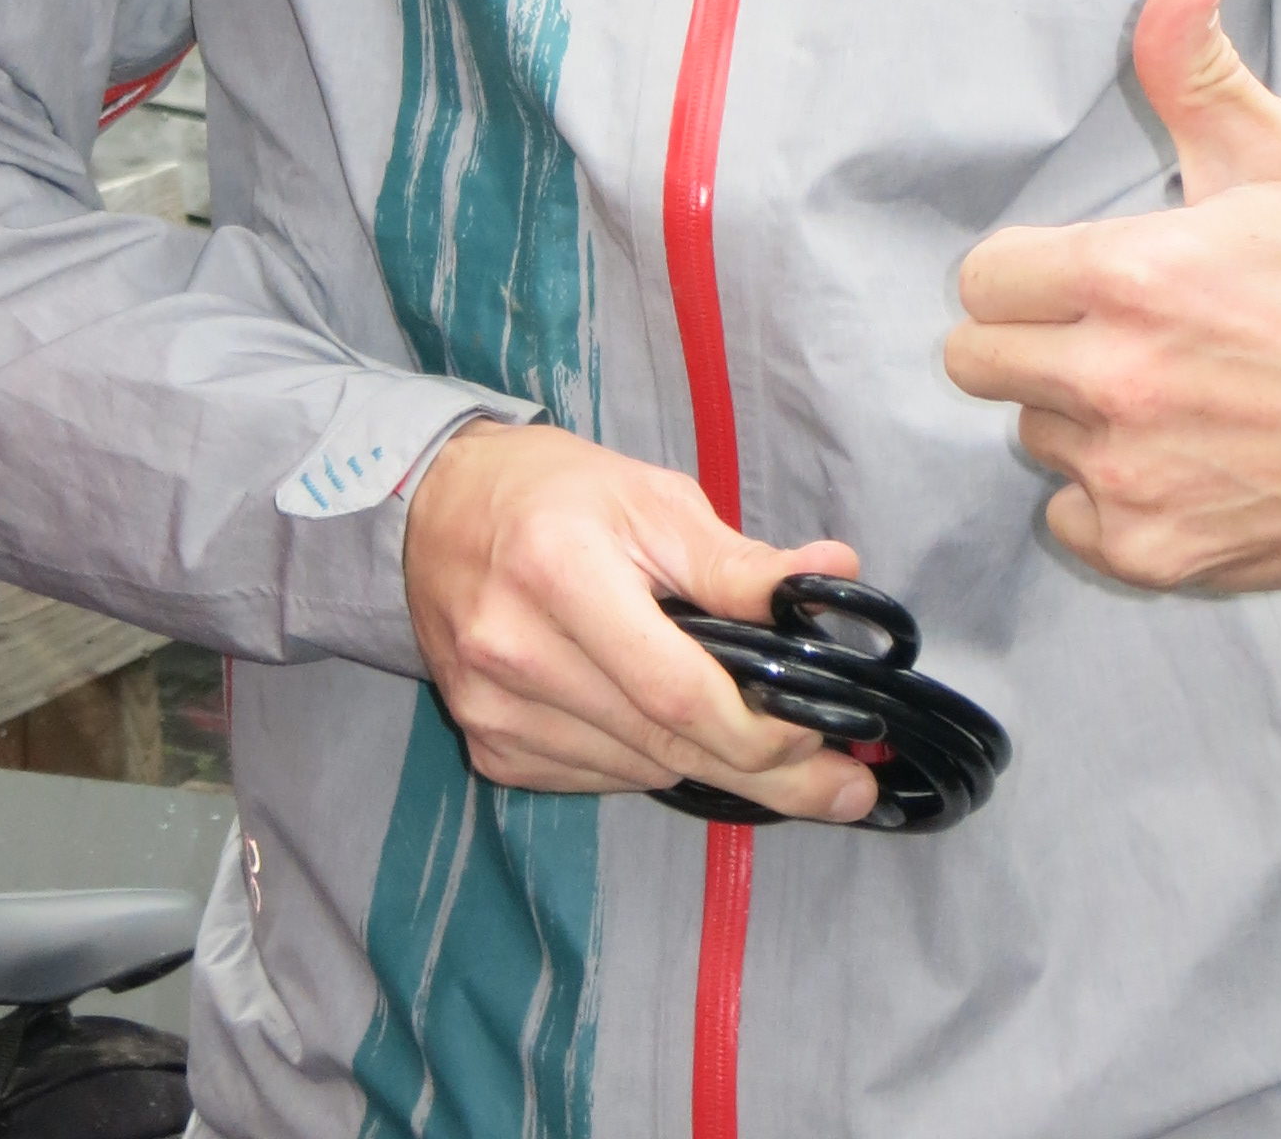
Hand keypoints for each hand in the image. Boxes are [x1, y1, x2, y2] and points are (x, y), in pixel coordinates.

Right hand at [400, 420, 878, 817]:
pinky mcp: (485, 745)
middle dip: (770, 774)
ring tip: (753, 737)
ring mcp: (492, 709)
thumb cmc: (554, 491)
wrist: (433, 506)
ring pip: (640, 772)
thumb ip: (739, 560)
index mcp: (558, 571)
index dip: (762, 727)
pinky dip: (646, 759)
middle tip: (847, 788)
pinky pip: (598, 779)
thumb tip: (837, 579)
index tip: (830, 730)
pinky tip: (655, 719)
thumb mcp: (650, 498)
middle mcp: (513, 652)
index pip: (677, 692)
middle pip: (667, 747)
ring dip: (708, 762)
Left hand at [944, 0, 1280, 590]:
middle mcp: (1113, 382)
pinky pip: (1068, 518)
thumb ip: (1194, 64)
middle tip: (1104, 332)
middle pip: (976, 359)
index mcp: (1125, 278)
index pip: (983, 277)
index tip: (1077, 275)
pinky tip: (1169, 459)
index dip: (1024, 272)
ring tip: (1158, 392)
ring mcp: (1128, 475)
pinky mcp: (1151, 550)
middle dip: (1028, 340)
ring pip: (1031, 433)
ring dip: (1072, 415)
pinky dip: (1105, 497)